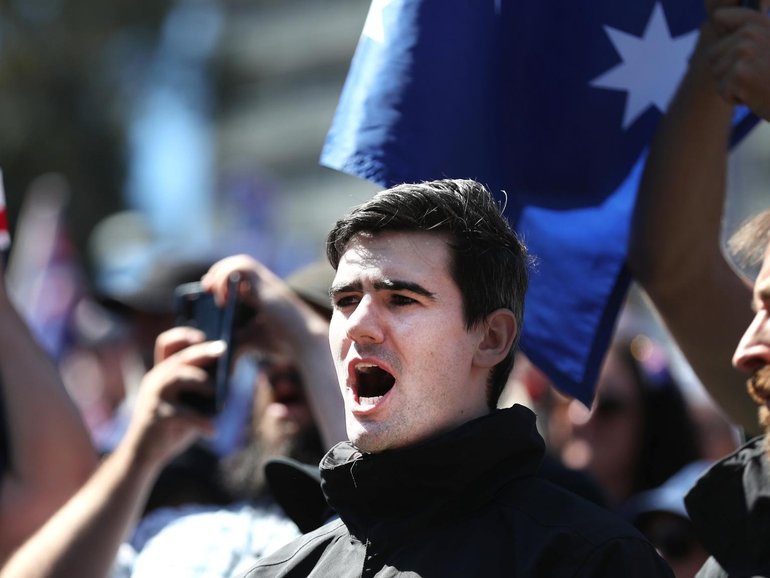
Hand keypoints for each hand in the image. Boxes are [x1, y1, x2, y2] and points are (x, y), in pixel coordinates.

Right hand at [120, 327, 220, 472]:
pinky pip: (183, 414)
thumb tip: (229, 372)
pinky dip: (201, 422)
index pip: (166, 343)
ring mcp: (155, 396)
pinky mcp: (157, 416)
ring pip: (179, 376)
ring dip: (202, 381)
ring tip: (217, 391)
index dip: (183, 335)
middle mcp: (156, 379)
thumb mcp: (187, 402)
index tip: (202, 335)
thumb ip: (201, 386)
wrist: (143, 456)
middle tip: (223, 349)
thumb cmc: (170, 427)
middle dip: (204, 351)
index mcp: (162, 373)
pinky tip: (213, 431)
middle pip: (180, 356)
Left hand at [201, 255, 317, 356]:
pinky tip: (222, 299)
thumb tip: (218, 357)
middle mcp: (265, 285)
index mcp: (262, 295)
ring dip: (221, 272)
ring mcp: (266, 282)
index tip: (209, 293)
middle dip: (217, 273)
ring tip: (212, 292)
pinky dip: (225, 278)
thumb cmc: (283, 342)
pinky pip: (241, 267)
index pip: (239, 275)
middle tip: (206, 290)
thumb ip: (235, 343)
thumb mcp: (251, 341)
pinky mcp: (265, 284)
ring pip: (240, 262)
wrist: (304, 342)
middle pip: (238, 264)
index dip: (221, 279)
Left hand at [707, 6, 769, 117]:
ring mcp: (744, 52)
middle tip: (754, 74)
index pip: (720, 17)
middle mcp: (750, 33)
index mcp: (758, 23)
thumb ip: (747, 34)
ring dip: (732, 84)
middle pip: (712, 54)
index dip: (723, 39)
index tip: (738, 53)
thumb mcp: (767, 44)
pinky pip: (722, 90)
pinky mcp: (740, 73)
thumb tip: (716, 18)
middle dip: (727, 70)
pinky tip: (755, 93)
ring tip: (756, 82)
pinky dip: (735, 97)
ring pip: (716, 73)